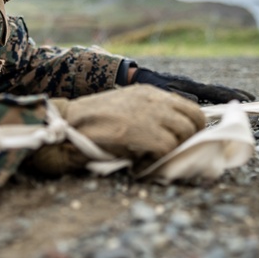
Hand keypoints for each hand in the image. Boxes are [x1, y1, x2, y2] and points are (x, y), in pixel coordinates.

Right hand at [26, 84, 205, 175]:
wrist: (65, 124)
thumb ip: (152, 117)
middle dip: (186, 142)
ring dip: (170, 152)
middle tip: (167, 155)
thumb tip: (177, 138)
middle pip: (193, 122)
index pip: (192, 109)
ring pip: (182, 136)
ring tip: (149, 159)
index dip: (192, 130)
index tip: (183, 144)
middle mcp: (153, 99)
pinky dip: (155, 161)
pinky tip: (138, 164)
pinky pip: (165, 148)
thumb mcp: (128, 110)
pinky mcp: (137, 130)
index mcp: (150, 93)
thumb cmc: (93, 123)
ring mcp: (146, 113)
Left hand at [131, 67, 255, 104]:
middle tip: (252, 99)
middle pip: (219, 90)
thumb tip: (197, 102)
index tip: (246, 100)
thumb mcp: (164, 92)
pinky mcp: (187, 88)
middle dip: (236, 94)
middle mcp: (194, 85)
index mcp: (191, 85)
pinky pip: (207, 94)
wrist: (140, 75)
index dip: (231, 96)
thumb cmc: (151, 84)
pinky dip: (217, 97)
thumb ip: (179, 96)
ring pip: (214, 91)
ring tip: (243, 100)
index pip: (216, 91)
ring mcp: (191, 86)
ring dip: (229, 95)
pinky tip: (220, 102)